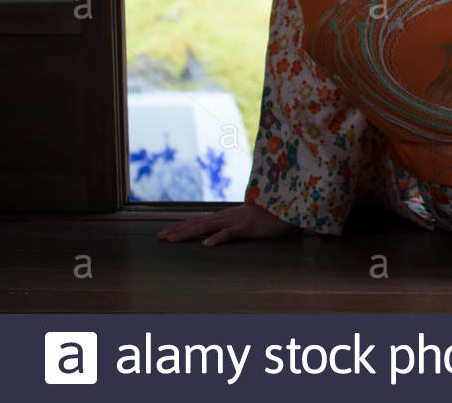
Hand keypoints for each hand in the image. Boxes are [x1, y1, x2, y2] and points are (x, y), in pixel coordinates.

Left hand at [156, 203, 301, 246]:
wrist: (292, 206)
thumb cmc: (275, 214)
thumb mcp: (254, 220)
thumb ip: (242, 223)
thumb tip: (234, 228)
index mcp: (229, 215)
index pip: (201, 220)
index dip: (184, 225)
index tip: (167, 232)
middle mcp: (228, 216)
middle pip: (197, 222)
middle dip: (178, 230)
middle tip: (160, 237)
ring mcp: (237, 220)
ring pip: (206, 226)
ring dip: (187, 233)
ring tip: (171, 240)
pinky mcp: (247, 227)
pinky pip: (229, 234)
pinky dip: (217, 239)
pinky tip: (205, 246)